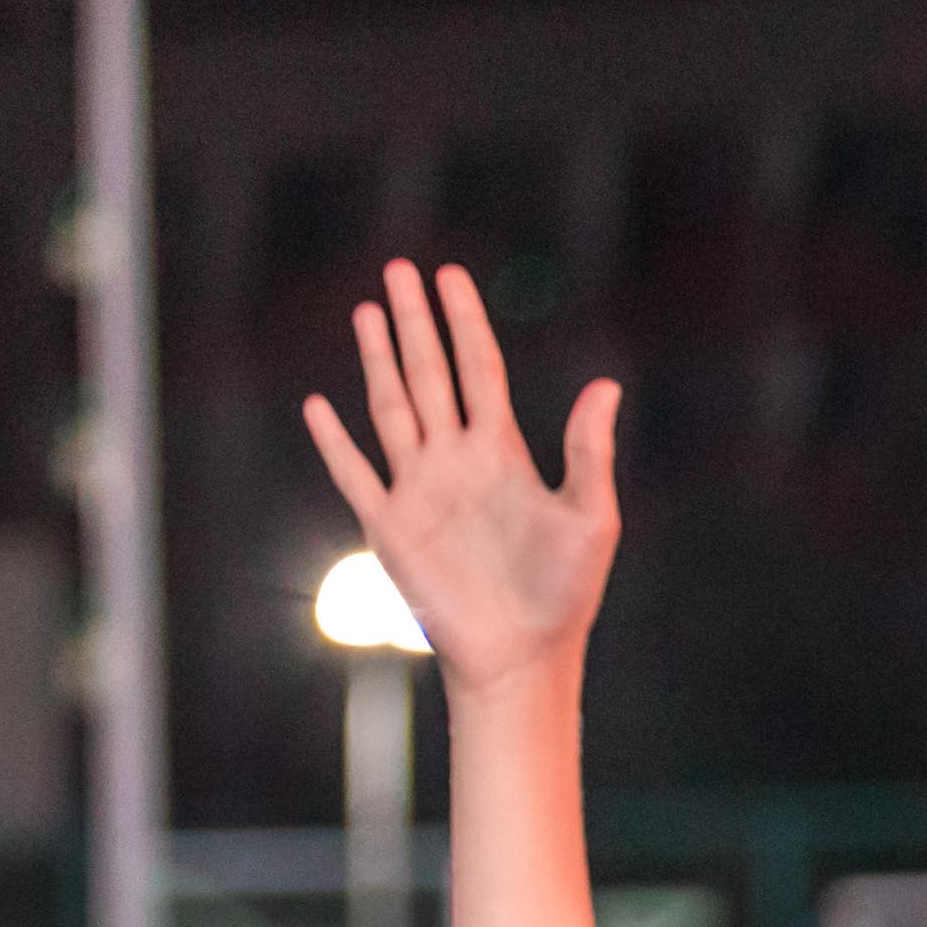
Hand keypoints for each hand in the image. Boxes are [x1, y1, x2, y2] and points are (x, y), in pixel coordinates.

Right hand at [299, 260, 620, 691]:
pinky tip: (319, 406)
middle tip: (399, 270)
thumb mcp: (592, 519)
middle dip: (414, 324)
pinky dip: (335, 441)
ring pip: (392, 408)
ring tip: (366, 311)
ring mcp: (420, 490)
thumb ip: (590, 452)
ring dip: (377, 361)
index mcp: (503, 454)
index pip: (478, 370)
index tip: (451, 278)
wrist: (524, 656)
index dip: (465, 324)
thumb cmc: (565, 593)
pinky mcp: (391, 527)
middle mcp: (456, 461)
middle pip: (430, 374)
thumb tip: (606, 384)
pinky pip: (355, 474)